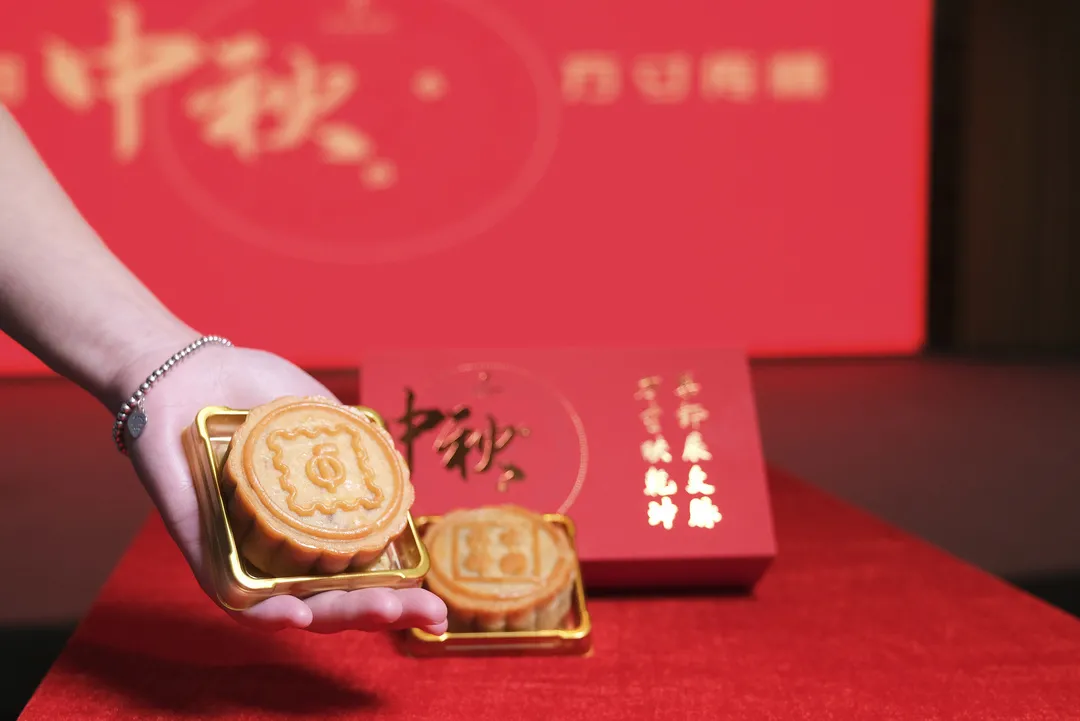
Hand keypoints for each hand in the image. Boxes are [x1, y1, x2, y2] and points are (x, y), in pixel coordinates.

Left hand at [115, 340, 447, 634]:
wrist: (185, 370)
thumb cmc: (249, 388)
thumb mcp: (318, 410)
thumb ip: (355, 442)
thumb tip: (402, 478)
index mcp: (312, 520)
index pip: (361, 571)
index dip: (400, 594)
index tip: (436, 607)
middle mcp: (282, 544)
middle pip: (335, 598)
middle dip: (383, 612)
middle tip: (427, 615)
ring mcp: (245, 552)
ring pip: (293, 606)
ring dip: (340, 616)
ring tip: (383, 610)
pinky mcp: (203, 549)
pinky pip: (233, 594)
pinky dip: (265, 612)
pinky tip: (299, 614)